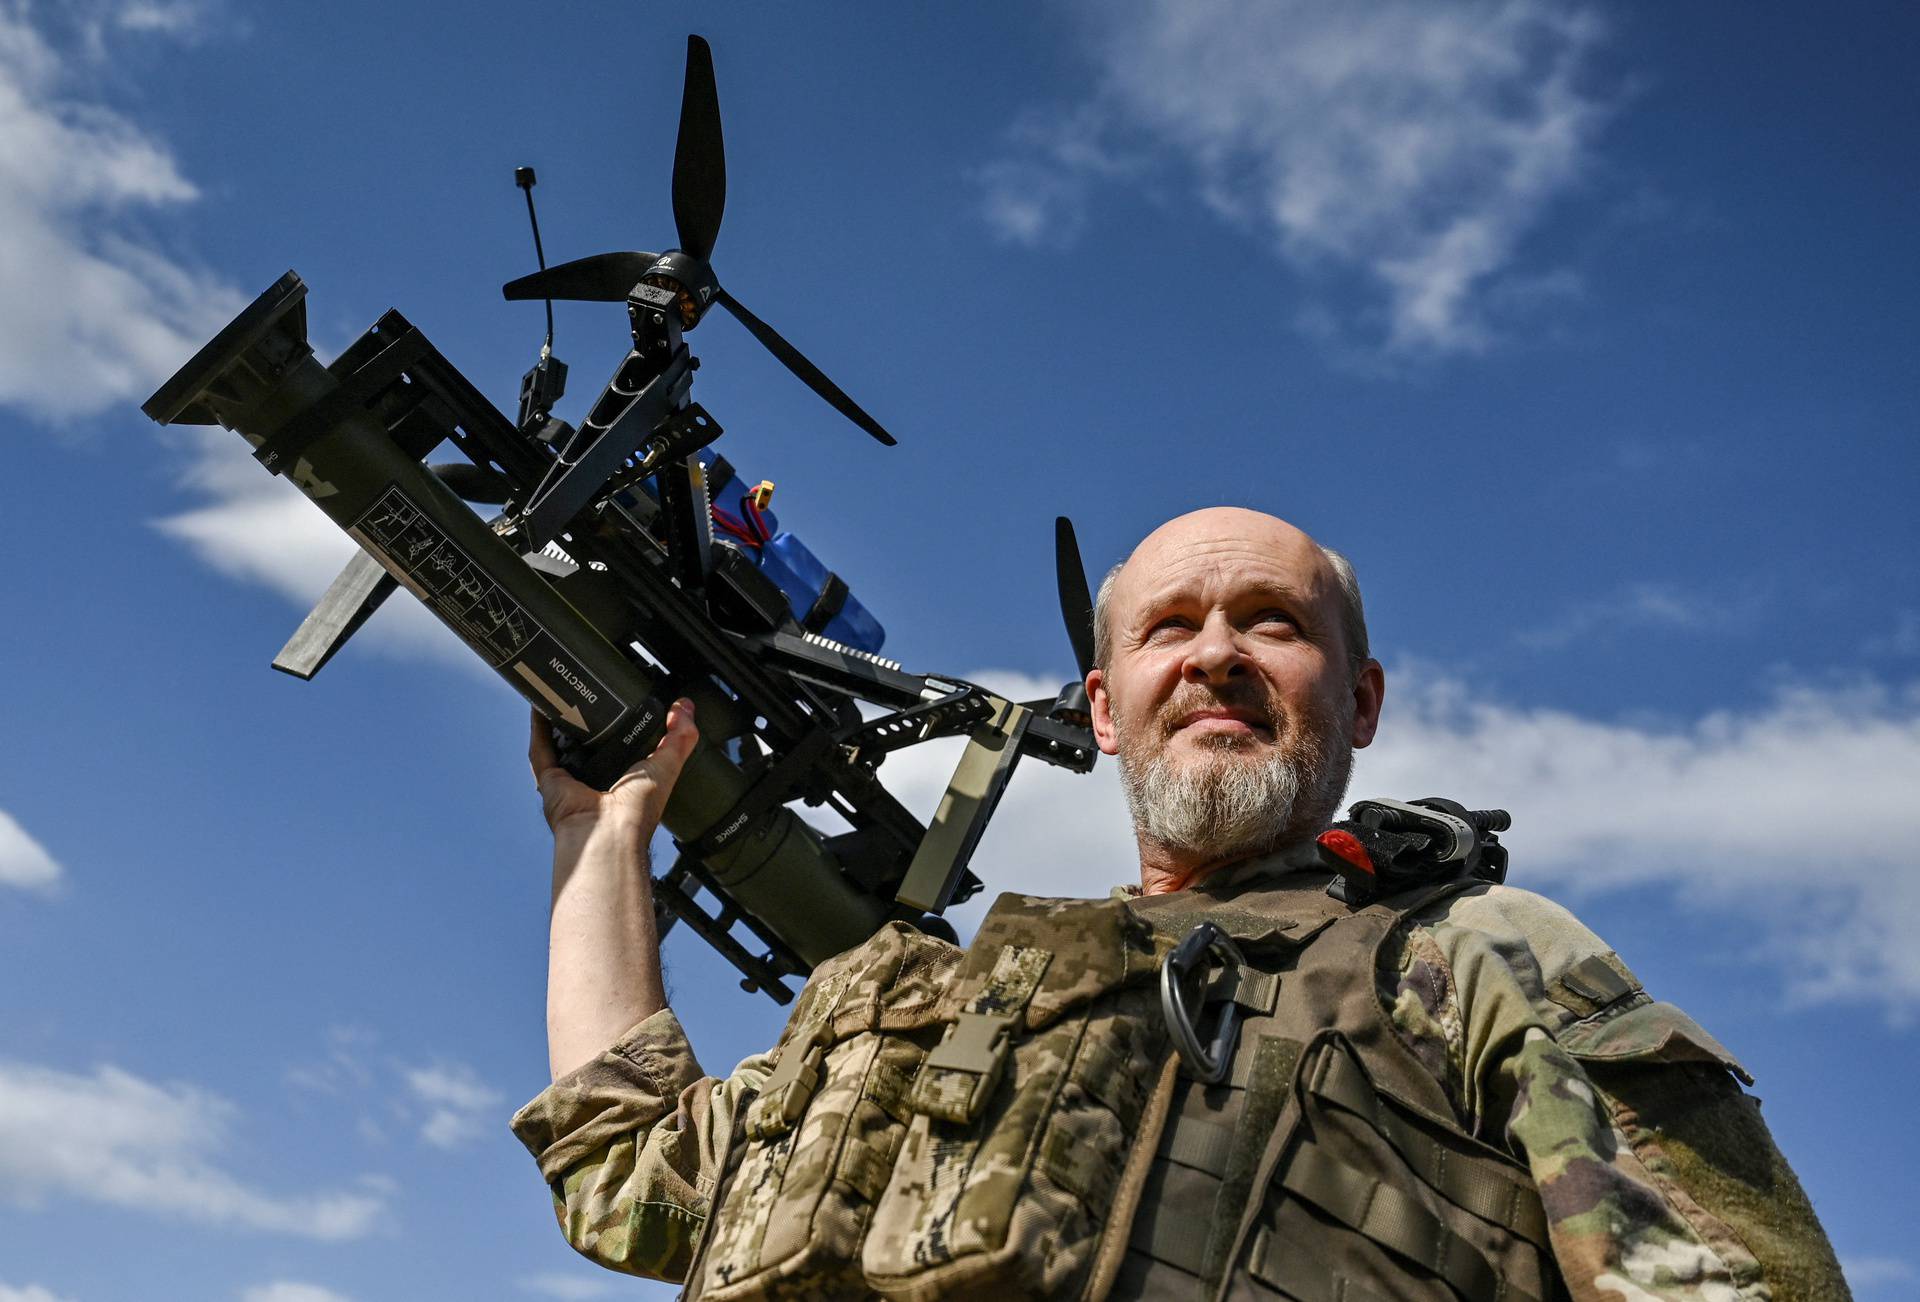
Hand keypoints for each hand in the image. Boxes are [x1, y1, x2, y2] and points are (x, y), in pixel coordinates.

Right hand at [529, 699, 699, 839]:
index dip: (623, 724)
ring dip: (559, 720)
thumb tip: (686, 707)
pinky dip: (538, 728)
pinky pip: (540, 750)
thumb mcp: (668, 766)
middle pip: (588, 744)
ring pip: (560, 744)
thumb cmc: (637, 813)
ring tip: (563, 692)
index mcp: (625, 780)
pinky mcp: (549, 781)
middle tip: (590, 693)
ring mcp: (570, 780)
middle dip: (587, 719)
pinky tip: (541, 706)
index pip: (622, 746)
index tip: (624, 699)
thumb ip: (680, 737)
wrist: (609, 833)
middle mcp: (596, 780)